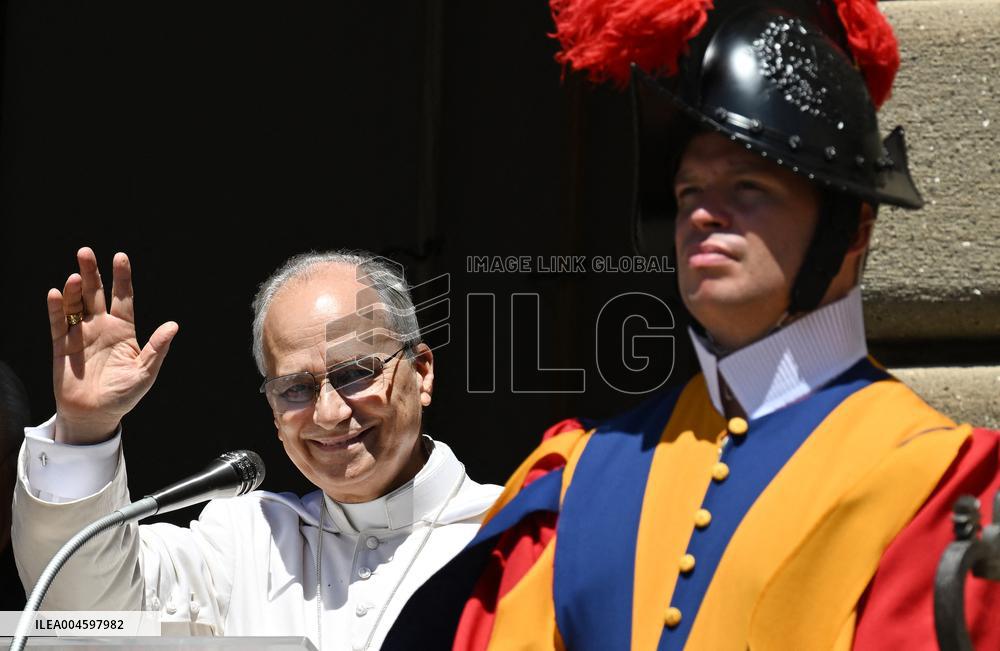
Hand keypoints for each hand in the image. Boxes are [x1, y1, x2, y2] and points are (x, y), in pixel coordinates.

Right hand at [48, 247, 177, 443]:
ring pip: (75, 305)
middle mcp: (101, 327)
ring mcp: (80, 335)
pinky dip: (56, 309)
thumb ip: (157, 348)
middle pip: (95, 294)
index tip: (120, 256)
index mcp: (123, 330)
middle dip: (91, 273)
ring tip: (75, 276)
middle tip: (85, 252)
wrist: (95, 415)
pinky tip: (56, 293)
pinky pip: (57, 324)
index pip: (123, 298)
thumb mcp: (145, 372)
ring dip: (73, 289)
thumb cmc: (123, 395)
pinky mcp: (62, 346)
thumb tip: (174, 326)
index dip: (122, 277)